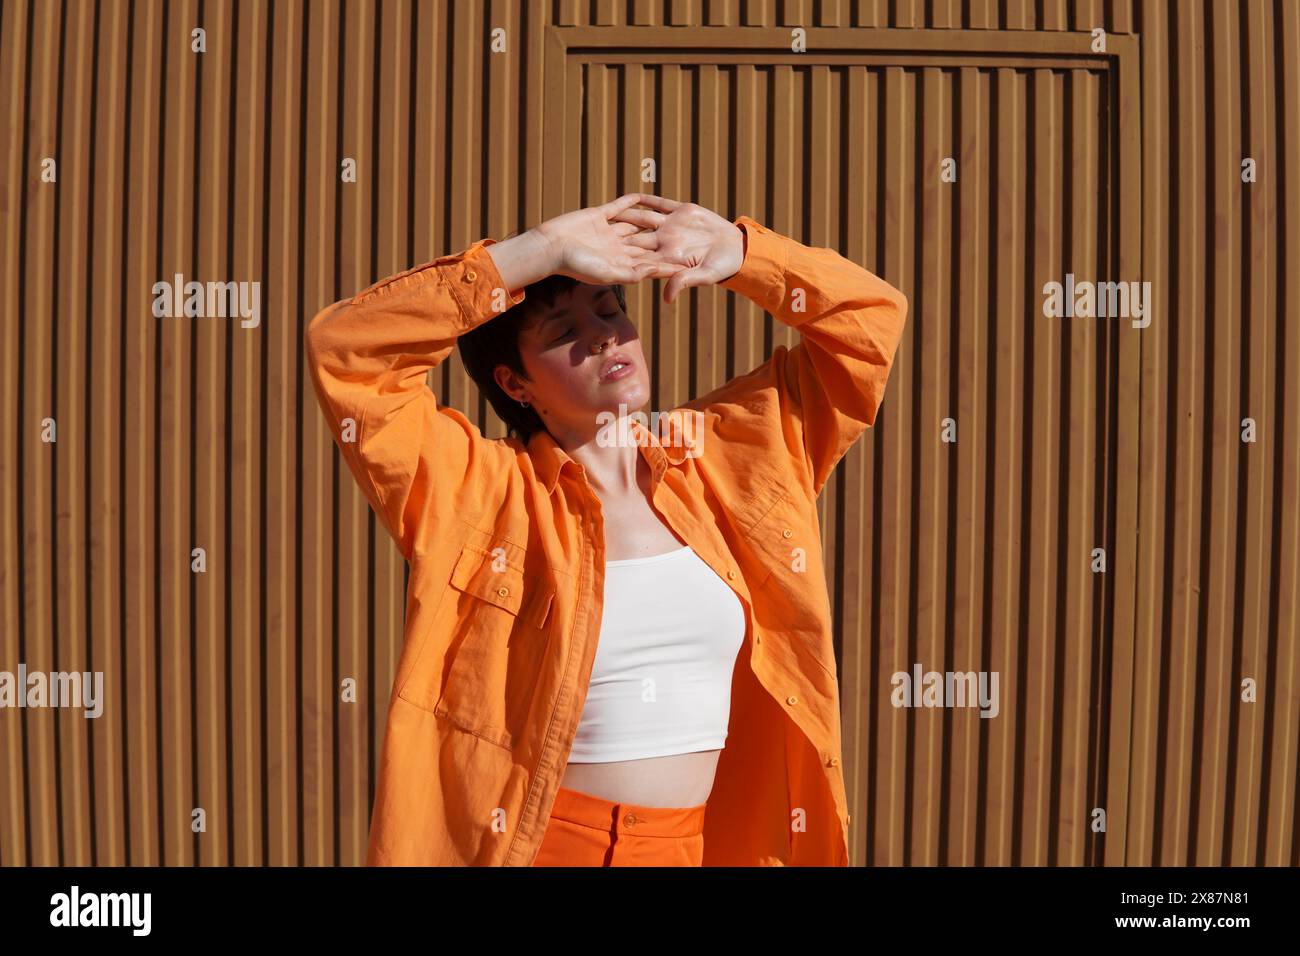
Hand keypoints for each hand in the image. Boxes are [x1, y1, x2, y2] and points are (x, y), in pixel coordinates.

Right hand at [532, 193, 688, 285]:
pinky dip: (630, 201)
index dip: (668, 263)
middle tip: (687, 238)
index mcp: (620, 264)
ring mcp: (608, 231)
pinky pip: (618, 207)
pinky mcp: (599, 216)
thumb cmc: (576, 266)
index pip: (649, 263)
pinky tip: (643, 195)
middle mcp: (617, 248)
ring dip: (650, 220)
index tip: (689, 263)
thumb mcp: (607, 273)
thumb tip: (656, 270)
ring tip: (669, 214)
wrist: (550, 247)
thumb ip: (632, 273)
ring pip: (634, 224)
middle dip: (665, 242)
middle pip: (646, 245)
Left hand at [610, 195, 744, 303]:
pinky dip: (646, 199)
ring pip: (643, 218)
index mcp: (667, 257)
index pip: (639, 257)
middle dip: (616, 235)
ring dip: (626, 214)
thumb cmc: (721, 267)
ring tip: (607, 210)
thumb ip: (684, 282)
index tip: (602, 257)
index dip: (621, 257)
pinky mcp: (681, 211)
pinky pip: (659, 204)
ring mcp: (672, 225)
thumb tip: (667, 298)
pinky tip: (631, 195)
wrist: (737, 248)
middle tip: (594, 233)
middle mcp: (665, 241)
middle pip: (636, 237)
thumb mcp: (704, 276)